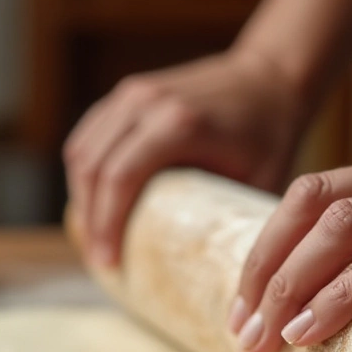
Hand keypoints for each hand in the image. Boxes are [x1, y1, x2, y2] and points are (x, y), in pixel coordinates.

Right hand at [64, 49, 308, 265]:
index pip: (120, 177)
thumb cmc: (270, 133)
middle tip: (101, 259)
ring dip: (82, 196)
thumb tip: (220, 275)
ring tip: (95, 235)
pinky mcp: (127, 93)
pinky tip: (94, 202)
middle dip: (90, 219)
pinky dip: (85, 171)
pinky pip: (88, 135)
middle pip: (93, 166)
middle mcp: (148, 102)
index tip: (109, 262)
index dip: (106, 224)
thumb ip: (233, 221)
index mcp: (179, 123)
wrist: (269, 76)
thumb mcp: (260, 180)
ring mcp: (133, 92)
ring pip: (82, 150)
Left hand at [228, 144, 351, 351]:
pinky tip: (316, 328)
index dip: (268, 248)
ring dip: (292, 284)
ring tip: (265, 339)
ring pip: (349, 224)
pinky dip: (351, 292)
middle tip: (242, 330)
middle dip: (264, 266)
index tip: (245, 307)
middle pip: (316, 201)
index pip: (318, 194)